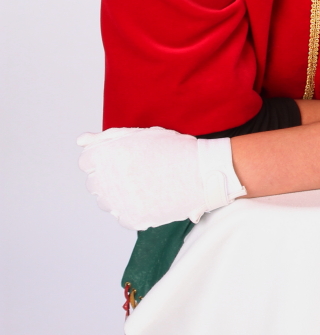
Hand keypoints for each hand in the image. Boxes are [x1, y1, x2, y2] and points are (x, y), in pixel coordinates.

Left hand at [77, 127, 245, 229]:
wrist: (204, 172)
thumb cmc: (175, 150)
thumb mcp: (141, 136)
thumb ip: (106, 138)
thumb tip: (81, 141)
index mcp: (108, 155)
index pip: (87, 162)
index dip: (107, 159)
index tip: (126, 159)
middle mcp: (108, 179)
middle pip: (95, 182)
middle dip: (111, 177)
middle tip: (139, 171)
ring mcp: (119, 202)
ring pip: (106, 200)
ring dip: (120, 193)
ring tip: (146, 184)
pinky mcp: (131, 218)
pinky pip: (121, 215)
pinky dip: (133, 208)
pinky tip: (150, 196)